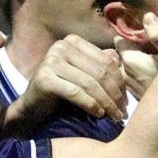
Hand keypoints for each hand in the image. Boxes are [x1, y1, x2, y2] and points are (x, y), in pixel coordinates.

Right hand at [6, 34, 126, 133]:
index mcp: (73, 41)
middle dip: (114, 94)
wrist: (32, 107)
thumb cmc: (61, 92)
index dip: (120, 82)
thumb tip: (120, 58)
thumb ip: (100, 65)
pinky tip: (99, 115)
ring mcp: (51, 60)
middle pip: (99, 72)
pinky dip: (91, 105)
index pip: (106, 61)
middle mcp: (61, 46)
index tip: (125, 101)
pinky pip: (76, 92)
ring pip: (90, 83)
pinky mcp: (44, 78)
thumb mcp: (83, 76)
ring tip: (114, 116)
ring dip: (106, 103)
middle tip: (122, 112)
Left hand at [115, 12, 157, 98]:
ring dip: (131, 62)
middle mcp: (123, 73)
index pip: (119, 39)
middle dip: (129, 49)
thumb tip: (147, 16)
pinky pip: (128, 78)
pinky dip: (134, 74)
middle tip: (147, 48)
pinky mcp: (133, 95)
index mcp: (129, 60)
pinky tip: (149, 74)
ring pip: (122, 66)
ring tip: (148, 60)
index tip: (142, 35)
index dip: (129, 35)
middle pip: (119, 53)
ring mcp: (127, 86)